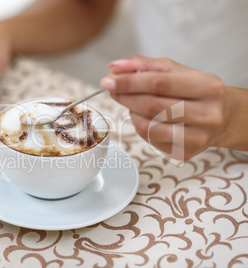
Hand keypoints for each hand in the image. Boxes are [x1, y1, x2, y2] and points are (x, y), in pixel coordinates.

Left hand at [101, 56, 227, 160]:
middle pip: (152, 105)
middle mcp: (207, 114)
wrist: (223, 117)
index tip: (109, 79)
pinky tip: (145, 117)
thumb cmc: (196, 91)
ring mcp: (197, 138)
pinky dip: (140, 125)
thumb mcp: (177, 71)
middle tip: (111, 89)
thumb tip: (115, 67)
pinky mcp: (185, 153)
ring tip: (131, 102)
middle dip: (125, 96)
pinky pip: (149, 139)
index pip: (159, 83)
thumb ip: (146, 66)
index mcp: (208, 87)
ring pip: (147, 126)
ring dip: (131, 112)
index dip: (129, 82)